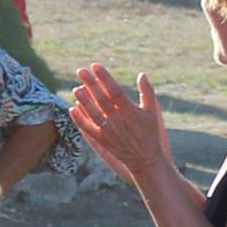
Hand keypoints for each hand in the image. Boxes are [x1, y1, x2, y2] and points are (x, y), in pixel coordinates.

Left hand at [66, 64, 173, 187]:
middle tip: (80, 71)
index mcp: (130, 111)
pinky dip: (80, 119)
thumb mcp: (153, 112)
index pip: (115, 90)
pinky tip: (73, 109)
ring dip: (83, 100)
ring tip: (75, 88)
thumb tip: (142, 74)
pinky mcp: (103, 141)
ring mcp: (109, 131)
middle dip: (90, 84)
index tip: (96, 66)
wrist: (146, 160)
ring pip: (93, 113)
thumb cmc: (150, 133)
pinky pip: (88, 129)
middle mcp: (118, 120)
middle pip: (101, 99)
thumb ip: (147, 92)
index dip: (104, 78)